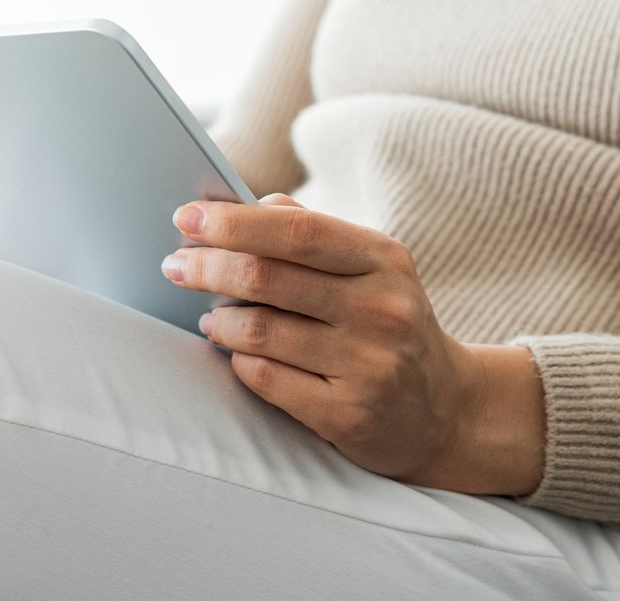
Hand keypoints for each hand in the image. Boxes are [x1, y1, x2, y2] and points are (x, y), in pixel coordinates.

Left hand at [162, 192, 545, 495]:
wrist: (445, 409)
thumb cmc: (388, 323)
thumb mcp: (370, 269)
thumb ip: (310, 233)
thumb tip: (245, 205)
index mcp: (384, 260)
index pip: (298, 231)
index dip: (235, 223)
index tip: (188, 218)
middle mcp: (382, 309)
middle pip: (269, 277)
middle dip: (208, 266)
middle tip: (175, 265)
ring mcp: (369, 364)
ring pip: (260, 331)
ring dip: (219, 319)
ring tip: (208, 315)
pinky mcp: (349, 414)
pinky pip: (267, 379)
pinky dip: (239, 361)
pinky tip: (235, 352)